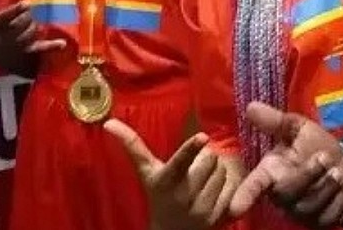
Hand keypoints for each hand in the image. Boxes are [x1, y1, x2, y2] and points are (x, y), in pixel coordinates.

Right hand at [0, 0, 65, 73]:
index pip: (4, 18)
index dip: (15, 12)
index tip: (26, 4)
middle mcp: (5, 37)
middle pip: (22, 23)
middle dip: (27, 16)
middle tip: (28, 11)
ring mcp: (18, 46)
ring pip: (32, 32)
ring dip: (35, 26)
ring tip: (32, 22)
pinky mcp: (29, 52)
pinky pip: (41, 49)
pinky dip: (52, 46)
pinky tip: (62, 44)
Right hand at [106, 120, 239, 229]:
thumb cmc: (158, 196)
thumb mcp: (146, 173)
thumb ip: (132, 146)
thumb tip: (108, 122)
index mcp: (165, 181)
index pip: (180, 162)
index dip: (191, 148)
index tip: (203, 137)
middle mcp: (184, 197)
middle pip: (210, 159)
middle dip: (206, 158)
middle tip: (196, 167)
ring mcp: (203, 210)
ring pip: (223, 172)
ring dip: (217, 172)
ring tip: (203, 181)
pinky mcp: (220, 219)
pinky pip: (234, 190)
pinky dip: (228, 187)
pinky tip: (216, 191)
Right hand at [229, 103, 342, 228]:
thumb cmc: (315, 145)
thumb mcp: (298, 128)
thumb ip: (276, 121)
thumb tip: (251, 106)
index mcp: (271, 172)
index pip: (254, 185)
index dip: (244, 195)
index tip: (235, 207)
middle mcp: (280, 194)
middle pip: (287, 193)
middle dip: (308, 173)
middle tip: (324, 157)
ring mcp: (298, 211)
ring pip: (308, 206)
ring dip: (327, 185)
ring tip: (337, 170)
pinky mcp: (317, 222)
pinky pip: (326, 214)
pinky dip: (338, 197)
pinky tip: (342, 187)